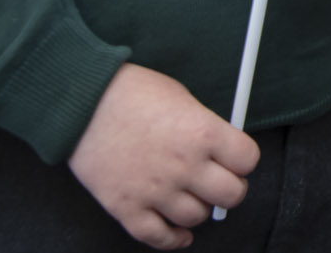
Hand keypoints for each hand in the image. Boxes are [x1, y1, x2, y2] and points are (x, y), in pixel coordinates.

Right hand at [67, 63, 258, 248]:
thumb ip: (206, 128)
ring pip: (196, 218)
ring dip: (198, 208)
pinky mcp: (126, 208)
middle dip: (230, 188)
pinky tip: (179, 232)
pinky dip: (173, 239)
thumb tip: (223, 150)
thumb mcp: (183, 99)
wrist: (82, 102)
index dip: (244, 160)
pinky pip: (158, 237)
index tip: (236, 159)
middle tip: (219, 180)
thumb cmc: (133, 93)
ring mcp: (155, 190)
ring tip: (191, 195)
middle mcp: (184, 166)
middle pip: (232, 195)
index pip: (248, 160)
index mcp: (203, 133)